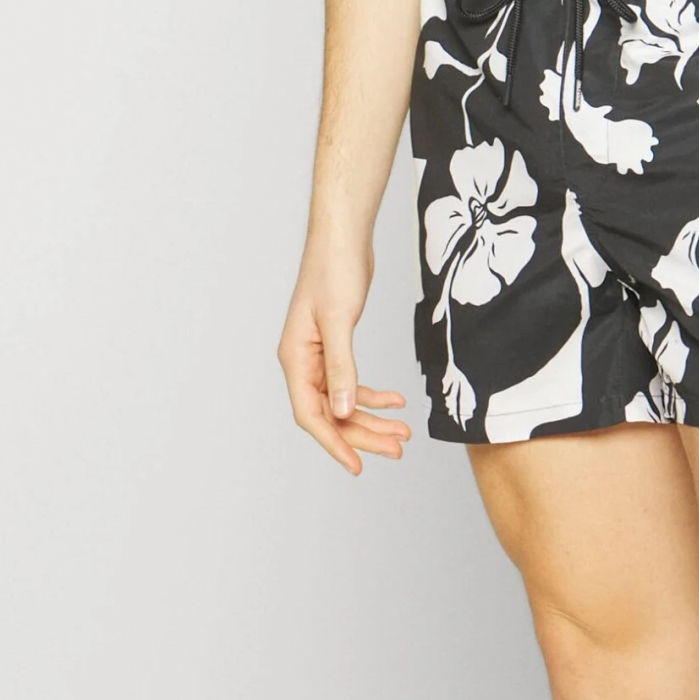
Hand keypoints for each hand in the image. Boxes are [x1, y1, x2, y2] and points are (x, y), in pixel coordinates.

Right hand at [277, 240, 411, 473]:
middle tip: (397, 449)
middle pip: (331, 413)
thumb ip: (340, 367)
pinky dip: (373, 393)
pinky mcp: (336, 343)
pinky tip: (396, 400)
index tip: (357, 465)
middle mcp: (303, 361)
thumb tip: (341, 412)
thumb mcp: (339, 320)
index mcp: (295, 358)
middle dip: (363, 433)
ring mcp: (319, 354)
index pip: (311, 415)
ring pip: (343, 400)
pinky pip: (351, 380)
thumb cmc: (334, 268)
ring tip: (403, 433)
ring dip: (372, 417)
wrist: (344, 234)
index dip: (334, 442)